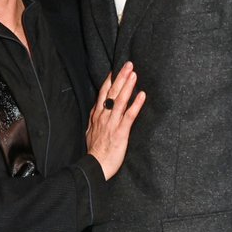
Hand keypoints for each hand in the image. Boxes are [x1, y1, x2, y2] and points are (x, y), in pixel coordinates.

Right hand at [86, 61, 145, 180]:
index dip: (109, 81)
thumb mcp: (90, 132)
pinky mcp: (121, 132)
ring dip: (128, 86)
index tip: (115, 70)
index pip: (103, 94)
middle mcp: (104, 116)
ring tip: (134, 73)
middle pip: (112, 92)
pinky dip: (136, 104)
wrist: (94, 166)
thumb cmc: (94, 151)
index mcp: (97, 116)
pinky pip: (129, 115)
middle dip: (120, 77)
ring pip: (120, 100)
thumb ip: (95, 120)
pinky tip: (142, 95)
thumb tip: (97, 111)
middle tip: (129, 64)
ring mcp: (112, 123)